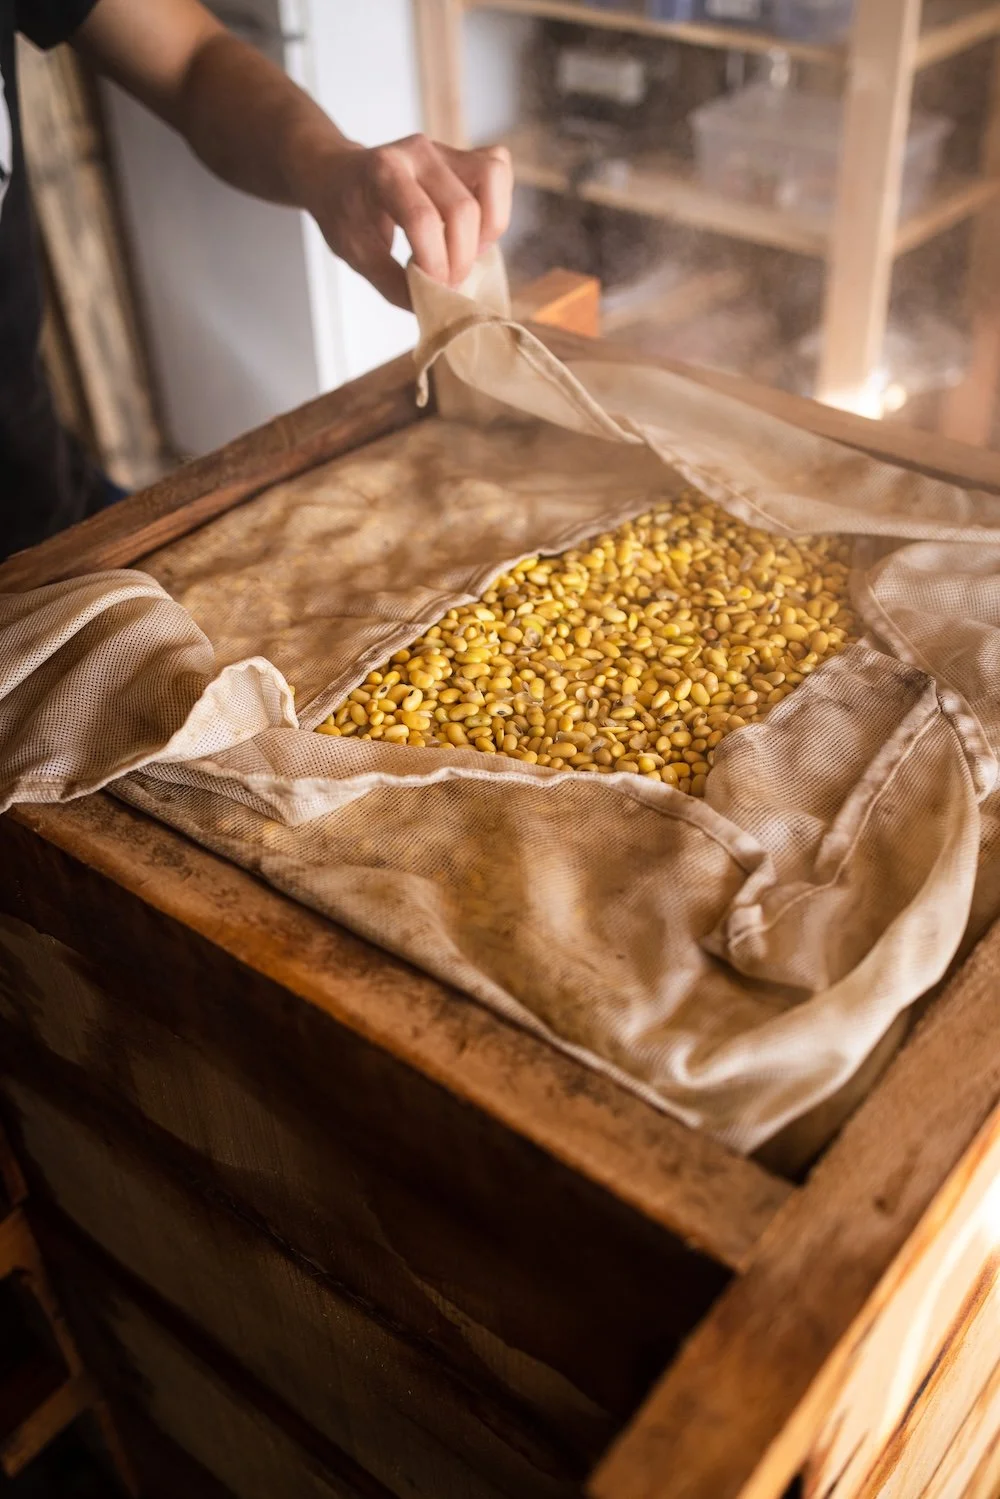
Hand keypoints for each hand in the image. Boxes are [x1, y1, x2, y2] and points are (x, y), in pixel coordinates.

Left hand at [306, 134, 512, 308]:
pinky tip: (477, 232)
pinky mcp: (462, 155)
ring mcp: (444, 149)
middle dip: (461, 259)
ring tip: (467, 254)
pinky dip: (497, 206)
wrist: (336, 175)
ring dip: (487, 232)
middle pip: (463, 209)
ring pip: (491, 181)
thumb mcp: (357, 256)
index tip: (432, 290)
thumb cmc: (345, 214)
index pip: (423, 220)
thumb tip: (438, 307)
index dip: (435, 264)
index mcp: (382, 172)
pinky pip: (498, 171)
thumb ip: (396, 284)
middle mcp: (417, 152)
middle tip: (447, 283)